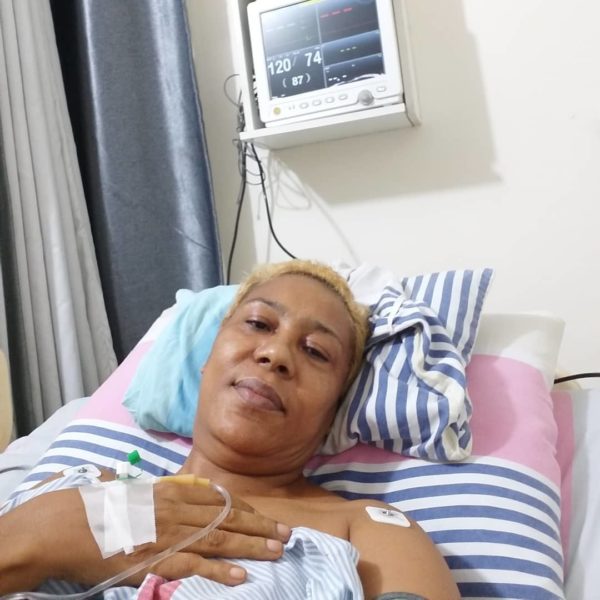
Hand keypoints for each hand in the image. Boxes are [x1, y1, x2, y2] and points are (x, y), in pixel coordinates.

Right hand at [0, 480, 290, 592]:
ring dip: (253, 545)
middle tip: (287, 532)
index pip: (220, 500)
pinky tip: (242, 577)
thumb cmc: (99, 507)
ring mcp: (170, 534)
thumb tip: (184, 488)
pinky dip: (221, 571)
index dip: (246, 509)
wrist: (65, 525)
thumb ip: (164, 491)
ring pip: (221, 538)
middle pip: (229, 517)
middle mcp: (177, 509)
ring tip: (278, 550)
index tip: (265, 516)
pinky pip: (197, 565)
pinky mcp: (157, 559)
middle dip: (260, 526)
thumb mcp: (137, 491)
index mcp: (172, 492)